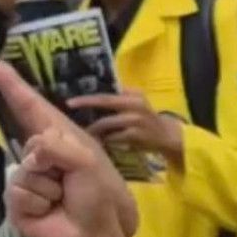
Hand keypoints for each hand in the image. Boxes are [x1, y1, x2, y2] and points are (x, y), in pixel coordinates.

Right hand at [0, 67, 137, 236]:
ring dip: (49, 188)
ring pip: (24, 170)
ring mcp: (25, 176)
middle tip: (69, 182)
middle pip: (27, 141)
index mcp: (58, 136)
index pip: (28, 104)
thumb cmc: (97, 196)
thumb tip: (31, 154)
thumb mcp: (86, 163)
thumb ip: (56, 147)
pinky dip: (39, 203)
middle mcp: (39, 151)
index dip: (9, 84)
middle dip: (50, 162)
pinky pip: (19, 192)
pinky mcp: (15, 199)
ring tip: (62, 199)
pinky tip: (50, 211)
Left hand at [69, 90, 184, 164]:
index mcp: (132, 96)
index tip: (70, 101)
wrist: (167, 136)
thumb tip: (98, 94)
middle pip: (105, 102)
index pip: (106, 94)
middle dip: (86, 105)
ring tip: (84, 132)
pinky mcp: (135, 136)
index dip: (88, 97)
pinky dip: (105, 140)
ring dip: (93, 129)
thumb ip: (122, 97)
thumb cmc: (147, 119)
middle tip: (69, 110)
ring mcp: (135, 121)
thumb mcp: (138, 103)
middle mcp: (134, 105)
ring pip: (107, 123)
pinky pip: (114, 138)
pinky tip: (99, 142)